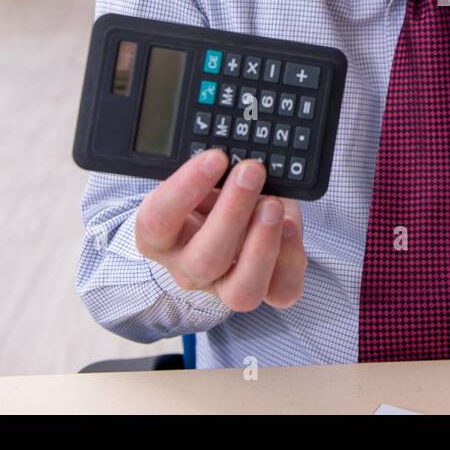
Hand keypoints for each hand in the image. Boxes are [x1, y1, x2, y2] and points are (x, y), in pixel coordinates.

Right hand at [135, 148, 306, 310]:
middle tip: (252, 172)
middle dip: (233, 213)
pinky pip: (282, 291)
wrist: (227, 217)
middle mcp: (188, 268)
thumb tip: (242, 159)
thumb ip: (216, 173)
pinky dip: (291, 256)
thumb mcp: (205, 179)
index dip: (186, 189)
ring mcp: (224, 287)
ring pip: (242, 291)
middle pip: (205, 260)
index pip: (159, 220)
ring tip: (274, 204)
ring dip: (263, 244)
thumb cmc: (209, 196)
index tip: (215, 158)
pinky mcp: (263, 291)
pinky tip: (290, 225)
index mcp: (158, 236)